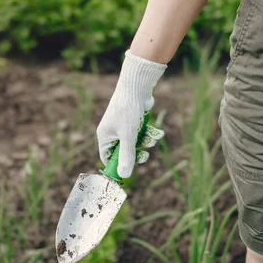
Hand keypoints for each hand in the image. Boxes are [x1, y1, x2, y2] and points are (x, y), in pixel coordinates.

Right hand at [97, 50, 166, 177]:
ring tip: (153, 139)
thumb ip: (127, 156)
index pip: (107, 157)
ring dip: (146, 142)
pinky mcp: (134, 120)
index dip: (117, 166)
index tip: (128, 172)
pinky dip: (149, 134)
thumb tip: (124, 175)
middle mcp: (112, 131)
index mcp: (105, 136)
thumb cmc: (128, 110)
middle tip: (145, 156)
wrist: (137, 86)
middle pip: (124, 151)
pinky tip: (158, 133)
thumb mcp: (128, 136)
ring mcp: (123, 125)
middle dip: (136, 153)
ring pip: (135, 142)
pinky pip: (141, 133)